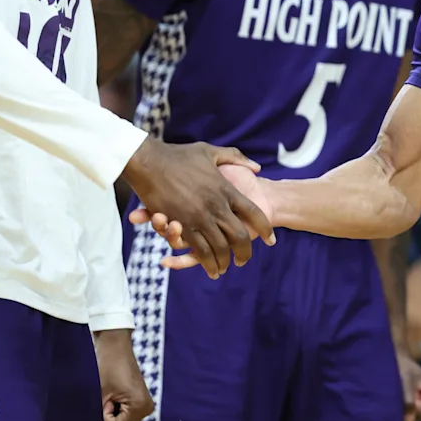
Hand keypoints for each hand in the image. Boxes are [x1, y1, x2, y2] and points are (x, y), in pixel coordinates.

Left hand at [93, 329, 153, 420]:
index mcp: (140, 406)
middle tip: (108, 395)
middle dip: (107, 416)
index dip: (103, 417)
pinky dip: (114, 409)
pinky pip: (123, 415)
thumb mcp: (100, 397)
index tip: (106, 398)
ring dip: (110, 412)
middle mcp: (146, 408)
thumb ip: (100, 419)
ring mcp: (145, 405)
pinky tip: (114, 393)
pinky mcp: (140, 401)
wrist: (114, 348)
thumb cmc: (106, 368)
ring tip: (111, 393)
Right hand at [129, 164, 277, 271]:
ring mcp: (199, 218)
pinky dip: (206, 262)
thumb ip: (237, 158)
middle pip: (239, 236)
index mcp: (226, 190)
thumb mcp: (213, 152)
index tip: (270, 239)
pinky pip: (199, 250)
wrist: (150, 161)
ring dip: (224, 261)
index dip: (264, 228)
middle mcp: (216, 206)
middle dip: (244, 251)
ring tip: (226, 268)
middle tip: (244, 260)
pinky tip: (211, 269)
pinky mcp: (182, 226)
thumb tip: (258, 168)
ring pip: (219, 247)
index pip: (254, 213)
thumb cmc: (180, 155)